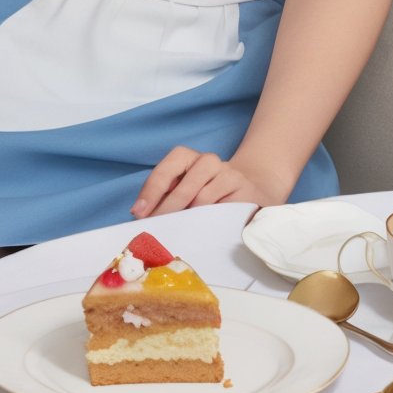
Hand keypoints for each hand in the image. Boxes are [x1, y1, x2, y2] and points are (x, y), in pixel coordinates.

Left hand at [131, 145, 289, 218]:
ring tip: (180, 234)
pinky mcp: (246, 191)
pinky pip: (224, 210)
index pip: (167, 168)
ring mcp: (229, 174)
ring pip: (204, 200)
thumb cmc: (209, 193)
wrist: (253, 188)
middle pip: (184, 186)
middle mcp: (208, 161)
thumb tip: (141, 218)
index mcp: (188, 158)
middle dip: (167, 211)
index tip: (139, 213)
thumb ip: (166, 198)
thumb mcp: (186, 189)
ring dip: (190, 219)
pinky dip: (212, 222)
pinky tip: (206, 232)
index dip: (151, 191)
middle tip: (157, 231)